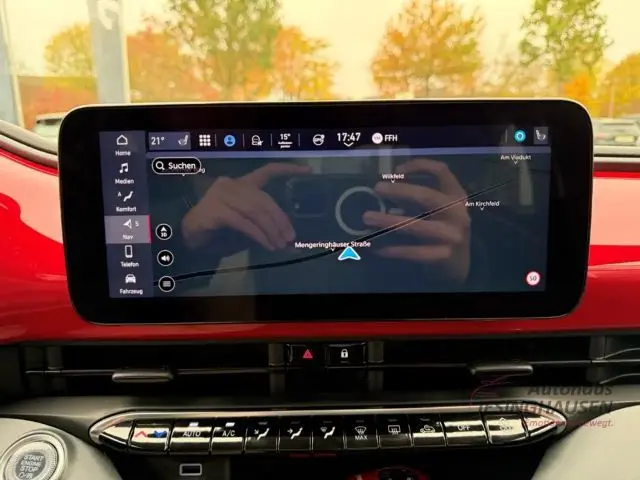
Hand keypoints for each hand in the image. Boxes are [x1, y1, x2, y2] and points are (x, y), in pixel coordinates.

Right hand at [182, 163, 310, 250]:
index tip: (308, 170)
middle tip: (290, 237)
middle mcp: (232, 184)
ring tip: (279, 244)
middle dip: (280, 219)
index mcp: (242, 183)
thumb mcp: (246, 224)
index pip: (268, 170)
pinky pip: (243, 222)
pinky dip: (257, 234)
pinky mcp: (215, 210)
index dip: (288, 169)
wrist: (190, 237)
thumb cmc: (219, 230)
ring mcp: (221, 195)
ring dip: (270, 230)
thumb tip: (288, 237)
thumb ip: (264, 225)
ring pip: (255, 211)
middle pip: (264, 199)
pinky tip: (266, 244)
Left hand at [362, 159, 470, 281]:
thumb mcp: (434, 208)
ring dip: (389, 221)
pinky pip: (413, 252)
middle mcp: (457, 213)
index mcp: (456, 195)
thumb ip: (414, 197)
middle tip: (377, 189)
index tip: (396, 170)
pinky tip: (377, 248)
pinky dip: (393, 250)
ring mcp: (452, 235)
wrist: (458, 262)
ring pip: (416, 226)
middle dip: (400, 191)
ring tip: (368, 217)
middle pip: (427, 196)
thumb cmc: (439, 228)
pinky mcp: (443, 255)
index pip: (441, 171)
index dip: (419, 166)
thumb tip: (383, 189)